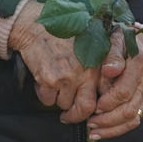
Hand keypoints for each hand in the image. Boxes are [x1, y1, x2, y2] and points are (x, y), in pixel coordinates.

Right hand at [10, 1, 100, 123]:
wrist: (35, 25)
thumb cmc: (62, 33)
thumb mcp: (88, 43)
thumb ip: (99, 64)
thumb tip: (104, 90)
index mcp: (99, 61)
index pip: (107, 93)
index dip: (98, 105)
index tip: (91, 107)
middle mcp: (86, 70)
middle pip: (86, 108)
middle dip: (76, 116)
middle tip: (69, 116)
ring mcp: (68, 76)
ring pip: (64, 104)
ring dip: (58, 100)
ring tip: (54, 86)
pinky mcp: (50, 80)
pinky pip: (48, 100)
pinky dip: (44, 95)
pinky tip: (43, 81)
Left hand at [87, 29, 142, 140]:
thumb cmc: (124, 39)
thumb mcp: (116, 38)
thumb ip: (112, 54)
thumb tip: (109, 71)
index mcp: (139, 63)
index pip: (124, 91)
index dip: (108, 102)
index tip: (94, 106)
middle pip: (130, 109)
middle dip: (108, 120)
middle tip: (89, 122)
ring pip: (133, 118)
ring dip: (112, 128)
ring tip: (93, 132)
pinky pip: (134, 120)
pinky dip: (118, 129)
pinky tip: (101, 132)